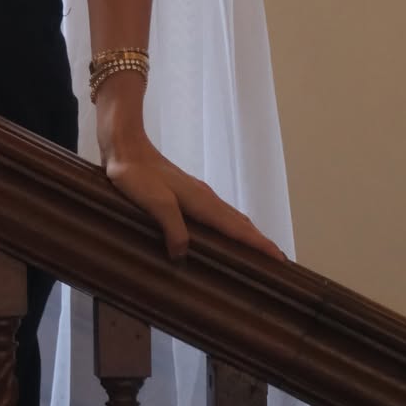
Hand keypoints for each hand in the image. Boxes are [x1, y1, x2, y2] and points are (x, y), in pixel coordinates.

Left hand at [101, 128, 285, 262]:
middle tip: (277, 259)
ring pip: (229, 215)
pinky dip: (229, 223)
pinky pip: (216, 211)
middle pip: (239, 221)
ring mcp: (196, 192)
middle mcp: (205, 196)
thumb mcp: (155, 203)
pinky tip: (222, 229)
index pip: (237, 227)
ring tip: (257, 248)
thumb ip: (173, 228)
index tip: (280, 258)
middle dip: (258, 240)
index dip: (258, 243)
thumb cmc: (137, 175)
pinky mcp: (186, 190)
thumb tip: (183, 255)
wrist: (125, 146)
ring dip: (245, 232)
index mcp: (201, 201)